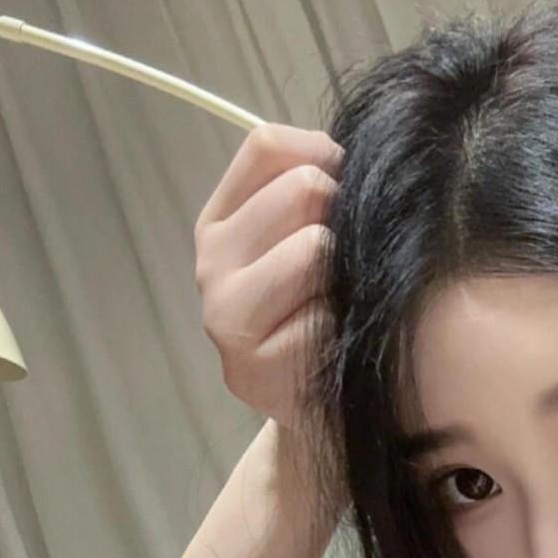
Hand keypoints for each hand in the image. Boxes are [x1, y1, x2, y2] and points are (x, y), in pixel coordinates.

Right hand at [194, 123, 344, 428]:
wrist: (325, 411)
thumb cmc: (326, 315)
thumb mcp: (316, 241)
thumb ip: (318, 186)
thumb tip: (345, 158)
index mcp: (221, 221)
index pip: (268, 146)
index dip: (324, 158)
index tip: (347, 194)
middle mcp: (210, 262)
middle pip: (301, 189)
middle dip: (342, 219)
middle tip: (346, 267)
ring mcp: (224, 317)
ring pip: (313, 248)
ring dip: (345, 275)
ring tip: (340, 306)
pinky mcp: (253, 369)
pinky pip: (324, 318)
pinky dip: (343, 329)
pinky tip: (335, 348)